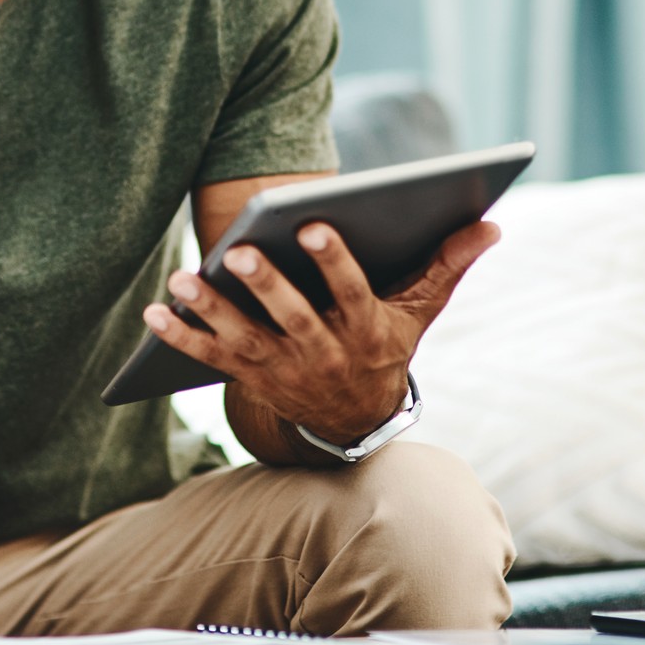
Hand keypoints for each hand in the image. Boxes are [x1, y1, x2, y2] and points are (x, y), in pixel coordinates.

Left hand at [143, 219, 499, 444]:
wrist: (355, 421)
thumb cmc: (386, 344)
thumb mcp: (419, 312)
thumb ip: (447, 265)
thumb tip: (490, 223)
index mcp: (365, 331)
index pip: (351, 294)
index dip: (333, 261)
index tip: (312, 224)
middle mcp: (323, 354)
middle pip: (293, 319)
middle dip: (267, 286)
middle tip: (241, 250)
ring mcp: (283, 370)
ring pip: (244, 340)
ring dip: (212, 311)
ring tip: (183, 278)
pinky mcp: (250, 378)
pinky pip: (211, 359)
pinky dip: (182, 338)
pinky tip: (154, 313)